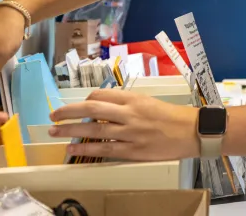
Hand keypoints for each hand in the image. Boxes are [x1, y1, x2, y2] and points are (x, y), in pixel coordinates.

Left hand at [48, 90, 198, 160]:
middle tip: (53, 116)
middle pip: (91, 109)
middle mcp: (129, 113)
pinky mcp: (133, 150)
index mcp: (134, 98)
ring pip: (94, 130)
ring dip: (71, 131)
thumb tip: (105, 107)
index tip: (76, 107)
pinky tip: (73, 148)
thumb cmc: (172, 115)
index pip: (101, 95)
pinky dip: (87, 148)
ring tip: (55, 132)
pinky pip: (105, 149)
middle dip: (69, 112)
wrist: (192, 131)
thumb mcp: (149, 101)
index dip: (84, 100)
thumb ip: (128, 103)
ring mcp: (130, 132)